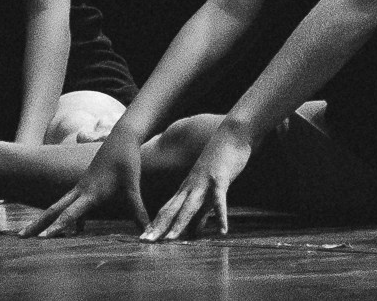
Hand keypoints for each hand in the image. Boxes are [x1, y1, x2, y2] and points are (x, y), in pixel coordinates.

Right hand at [25, 126, 147, 236]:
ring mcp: (82, 186)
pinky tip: (76, 229)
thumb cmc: (127, 162)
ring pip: (59, 205)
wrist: (124, 138)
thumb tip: (147, 231)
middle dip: (38, 224)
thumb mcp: (133, 189)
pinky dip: (69, 215)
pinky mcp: (86, 183)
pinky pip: (72, 202)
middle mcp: (81, 191)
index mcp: (90, 194)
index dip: (56, 228)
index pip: (70, 215)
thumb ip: (138, 212)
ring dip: (47, 218)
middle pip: (54, 210)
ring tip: (35, 233)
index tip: (41, 239)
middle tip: (20, 236)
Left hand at [143, 123, 253, 239]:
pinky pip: (220, 200)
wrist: (232, 133)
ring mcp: (204, 182)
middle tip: (146, 242)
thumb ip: (202, 210)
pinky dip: (221, 215)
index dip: (155, 224)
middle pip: (172, 210)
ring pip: (190, 206)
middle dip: (159, 227)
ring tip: (171, 240)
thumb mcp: (208, 188)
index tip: (144, 239)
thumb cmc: (220, 160)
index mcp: (186, 188)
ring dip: (180, 223)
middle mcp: (191, 186)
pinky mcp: (220, 179)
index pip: (166, 209)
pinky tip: (223, 230)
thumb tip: (195, 231)